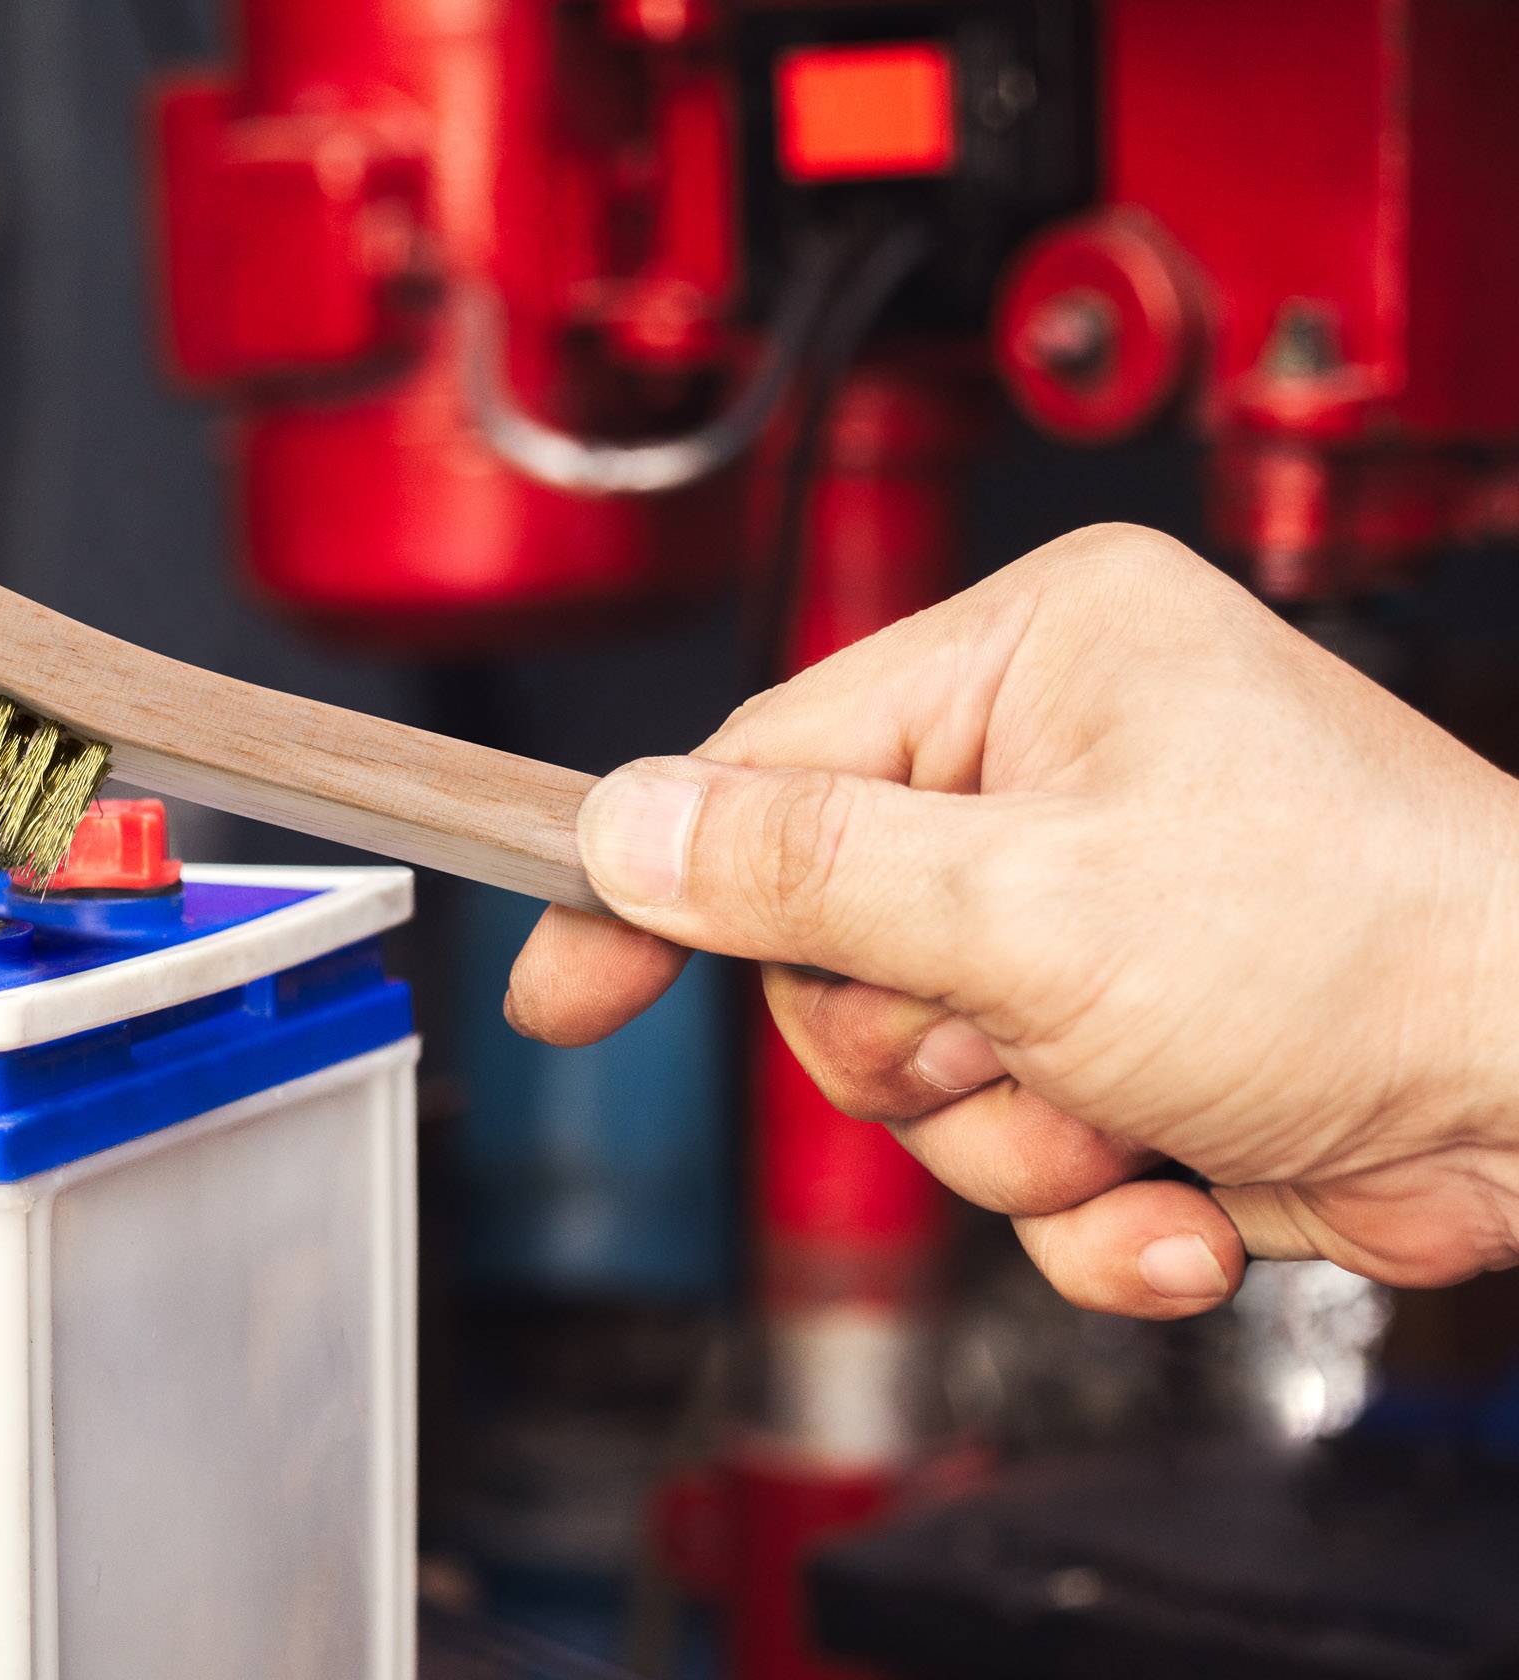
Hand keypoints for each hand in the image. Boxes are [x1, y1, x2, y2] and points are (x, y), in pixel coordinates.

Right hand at [508, 524, 1518, 1318]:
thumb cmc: (1371, 947)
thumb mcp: (1030, 903)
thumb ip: (799, 871)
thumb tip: (627, 827)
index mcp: (1035, 657)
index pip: (765, 765)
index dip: (659, 887)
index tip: (566, 984)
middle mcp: (1060, 767)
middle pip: (829, 941)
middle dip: (911, 1045)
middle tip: (1005, 1046)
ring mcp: (1100, 909)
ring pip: (917, 1069)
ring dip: (1009, 1138)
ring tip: (1128, 1123)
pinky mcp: (1140, 1036)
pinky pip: (1019, 1148)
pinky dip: (1092, 1207)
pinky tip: (1189, 1200)